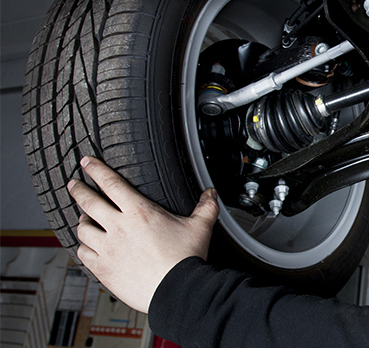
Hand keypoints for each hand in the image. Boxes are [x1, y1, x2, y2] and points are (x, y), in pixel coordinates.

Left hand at [68, 156, 218, 313]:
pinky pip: (83, 253)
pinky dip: (82, 247)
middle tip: (74, 184)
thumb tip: (210, 193)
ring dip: (81, 221)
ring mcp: (107, 248)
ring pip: (82, 229)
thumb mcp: (199, 227)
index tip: (86, 162)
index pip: (111, 183)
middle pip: (89, 202)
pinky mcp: (103, 268)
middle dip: (79, 189)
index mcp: (139, 212)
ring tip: (82, 219)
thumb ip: (205, 207)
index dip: (95, 169)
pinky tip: (87, 246)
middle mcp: (118, 227)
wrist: (174, 290)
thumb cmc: (185, 260)